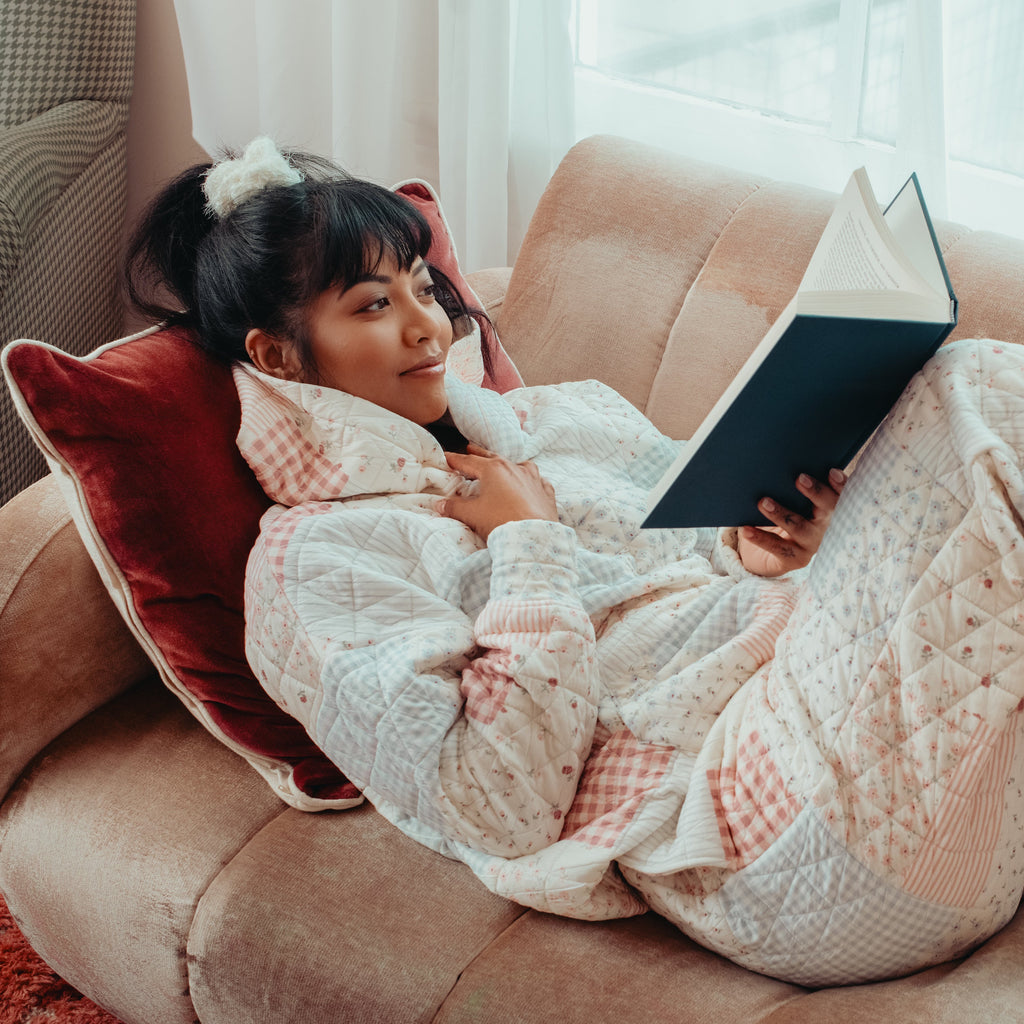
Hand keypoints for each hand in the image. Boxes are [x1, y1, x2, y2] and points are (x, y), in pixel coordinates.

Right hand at [439, 443, 557, 540]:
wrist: (534, 538)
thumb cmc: (502, 522)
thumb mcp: (473, 514)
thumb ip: (454, 507)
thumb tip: (439, 504)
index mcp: (494, 469)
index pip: (468, 461)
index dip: (455, 459)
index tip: (446, 457)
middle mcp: (514, 468)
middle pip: (492, 457)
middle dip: (479, 454)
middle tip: (470, 447)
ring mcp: (533, 478)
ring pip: (517, 464)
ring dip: (506, 464)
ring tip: (501, 464)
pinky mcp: (545, 491)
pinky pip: (537, 480)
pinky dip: (529, 479)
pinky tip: (529, 483)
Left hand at [737, 469, 845, 576]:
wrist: (769, 554)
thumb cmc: (781, 516)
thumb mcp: (788, 501)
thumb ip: (788, 487)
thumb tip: (771, 467)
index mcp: (827, 508)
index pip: (839, 494)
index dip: (840, 484)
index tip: (831, 471)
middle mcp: (824, 525)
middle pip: (827, 508)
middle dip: (816, 493)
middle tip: (799, 479)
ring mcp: (811, 544)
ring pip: (799, 528)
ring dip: (781, 514)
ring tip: (763, 503)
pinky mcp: (796, 559)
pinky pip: (777, 547)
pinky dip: (760, 537)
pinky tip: (746, 529)